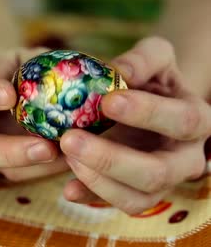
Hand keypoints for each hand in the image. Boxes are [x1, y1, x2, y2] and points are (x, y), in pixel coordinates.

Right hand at [0, 48, 70, 180]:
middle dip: (8, 152)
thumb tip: (83, 73)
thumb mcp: (29, 55)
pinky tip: (74, 156)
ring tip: (69, 154)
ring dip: (38, 166)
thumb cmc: (25, 66)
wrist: (21, 86)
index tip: (9, 95)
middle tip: (45, 147)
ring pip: (4, 170)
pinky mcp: (14, 165)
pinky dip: (52, 169)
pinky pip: (29, 175)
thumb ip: (43, 62)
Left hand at [60, 37, 210, 214]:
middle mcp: (185, 159)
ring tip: (65, 153)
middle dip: (110, 158)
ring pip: (137, 199)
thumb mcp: (154, 57)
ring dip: (96, 180)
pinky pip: (116, 205)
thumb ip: (142, 59)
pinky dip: (89, 198)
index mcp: (196, 120)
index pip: (181, 121)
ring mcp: (162, 183)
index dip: (146, 113)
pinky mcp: (137, 195)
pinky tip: (67, 187)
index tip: (108, 101)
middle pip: (156, 172)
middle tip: (69, 138)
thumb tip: (118, 71)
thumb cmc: (152, 79)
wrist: (148, 104)